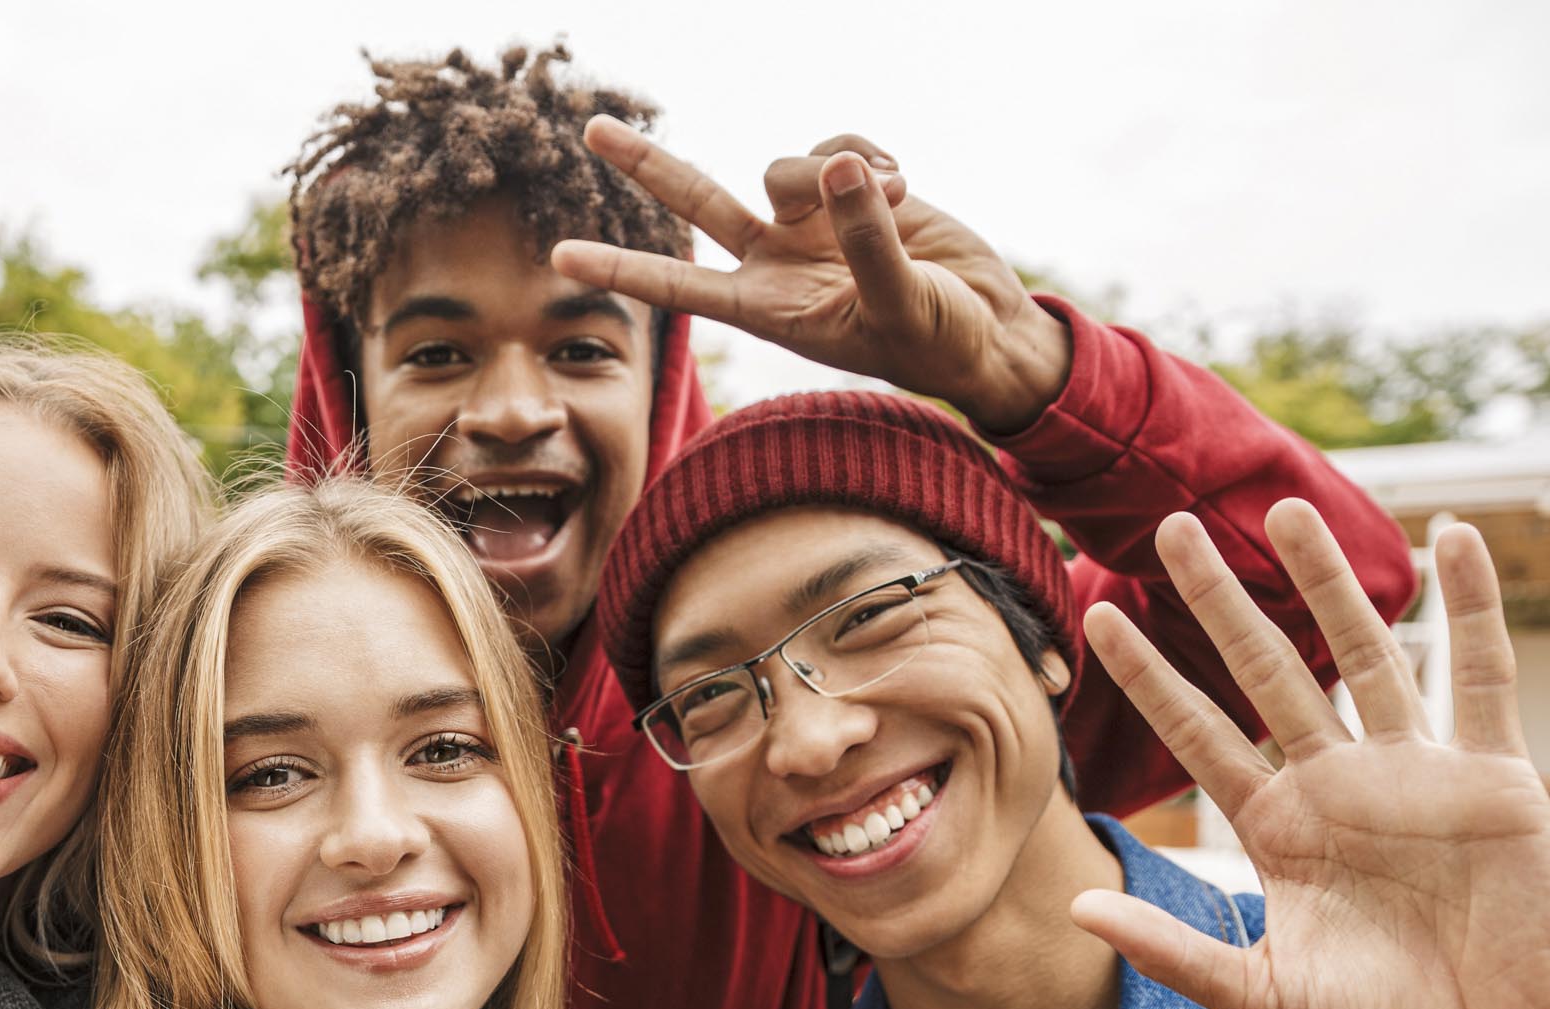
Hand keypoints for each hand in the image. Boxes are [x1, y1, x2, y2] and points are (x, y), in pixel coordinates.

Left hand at [551, 115, 1072, 433]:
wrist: (990, 327)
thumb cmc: (941, 341)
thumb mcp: (903, 301)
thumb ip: (866, 238)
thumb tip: (836, 166)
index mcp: (769, 309)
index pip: (680, 286)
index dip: (621, 266)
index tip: (559, 258)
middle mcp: (776, 262)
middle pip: (694, 201)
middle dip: (645, 163)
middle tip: (589, 127)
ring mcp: (810, 223)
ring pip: (782, 165)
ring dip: (836, 170)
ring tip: (899, 200)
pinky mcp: (850, 190)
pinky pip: (837, 147)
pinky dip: (870, 155)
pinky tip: (908, 186)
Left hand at [1072, 501, 1549, 1008]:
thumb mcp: (1262, 996)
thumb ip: (1173, 950)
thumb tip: (1077, 905)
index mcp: (1277, 829)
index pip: (1198, 733)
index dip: (1151, 675)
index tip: (1100, 615)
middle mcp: (1337, 784)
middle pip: (1267, 671)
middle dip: (1221, 601)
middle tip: (1172, 525)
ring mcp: (1414, 772)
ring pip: (1363, 653)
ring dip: (1328, 582)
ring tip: (1286, 508)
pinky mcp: (1494, 775)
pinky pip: (1481, 674)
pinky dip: (1472, 606)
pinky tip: (1456, 538)